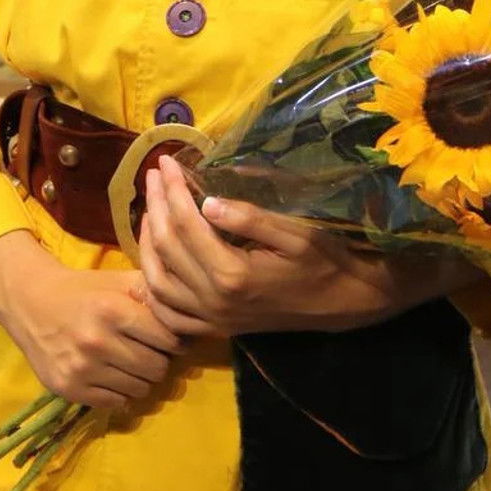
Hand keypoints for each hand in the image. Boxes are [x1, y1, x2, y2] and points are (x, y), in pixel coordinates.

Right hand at [0, 229, 185, 410]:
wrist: (31, 303)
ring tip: (129, 361)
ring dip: (141, 378)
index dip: (173, 340)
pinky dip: (120, 391)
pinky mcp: (69, 389)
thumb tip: (192, 312)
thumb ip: (153, 292)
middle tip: (148, 351)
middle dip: (159, 360)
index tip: (167, 337)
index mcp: (113, 310)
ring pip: (140, 388)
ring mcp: (82, 369)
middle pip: (157, 368)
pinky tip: (111, 373)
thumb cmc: (84, 291)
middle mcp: (97, 341)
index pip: (168, 340)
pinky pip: (116, 402)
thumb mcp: (118, 281)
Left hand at [138, 153, 419, 337]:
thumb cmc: (325, 261)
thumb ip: (251, 218)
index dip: (172, 190)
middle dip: (156, 206)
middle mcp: (214, 301)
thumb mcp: (296, 233)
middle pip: (166, 249)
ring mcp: (212, 320)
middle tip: (153, 175)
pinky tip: (153, 263)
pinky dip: (153, 291)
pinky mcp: (216, 329)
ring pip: (158, 283)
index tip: (165, 161)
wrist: (345, 303)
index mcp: (232, 274)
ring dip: (146, 244)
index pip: (186, 224)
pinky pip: (169, 316)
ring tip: (150, 210)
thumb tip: (207, 202)